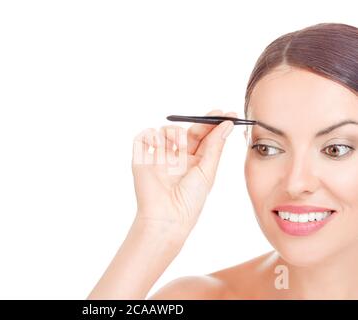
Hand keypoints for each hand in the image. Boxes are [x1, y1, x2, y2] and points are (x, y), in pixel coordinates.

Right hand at [131, 109, 235, 236]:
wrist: (167, 217)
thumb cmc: (190, 200)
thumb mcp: (207, 171)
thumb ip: (215, 146)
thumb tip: (228, 123)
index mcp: (193, 163)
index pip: (203, 138)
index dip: (214, 125)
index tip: (228, 114)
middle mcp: (176, 159)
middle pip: (187, 131)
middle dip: (200, 123)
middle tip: (211, 118)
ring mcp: (158, 157)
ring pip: (165, 130)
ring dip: (175, 133)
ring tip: (178, 147)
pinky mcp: (141, 159)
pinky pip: (143, 137)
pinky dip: (151, 135)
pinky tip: (160, 144)